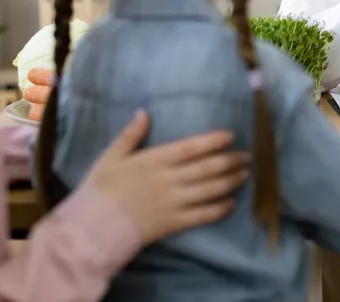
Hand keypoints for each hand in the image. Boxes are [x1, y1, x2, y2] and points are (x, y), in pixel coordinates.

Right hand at [82, 109, 248, 245]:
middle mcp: (168, 180)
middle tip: (247, 156)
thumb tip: (144, 112)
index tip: (231, 135)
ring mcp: (173, 202)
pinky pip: (202, 216)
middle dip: (230, 161)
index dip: (213, 141)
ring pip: (209, 190)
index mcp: (154, 160)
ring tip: (245, 175)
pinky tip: (232, 203)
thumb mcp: (111, 156)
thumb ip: (130, 134)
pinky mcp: (173, 223)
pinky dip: (219, 209)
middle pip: (206, 168)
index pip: (190, 147)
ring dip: (230, 182)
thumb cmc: (100, 188)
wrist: (92, 227)